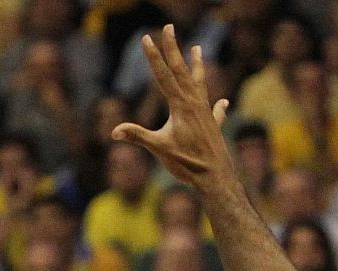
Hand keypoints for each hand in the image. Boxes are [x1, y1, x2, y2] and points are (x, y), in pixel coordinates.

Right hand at [111, 27, 233, 189]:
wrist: (215, 176)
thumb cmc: (187, 163)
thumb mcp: (159, 149)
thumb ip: (138, 136)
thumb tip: (114, 132)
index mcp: (180, 105)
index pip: (163, 75)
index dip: (153, 56)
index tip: (146, 38)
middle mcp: (194, 103)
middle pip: (181, 70)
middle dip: (173, 48)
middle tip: (168, 27)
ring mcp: (205, 112)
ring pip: (199, 82)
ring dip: (197, 65)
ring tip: (198, 48)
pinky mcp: (213, 124)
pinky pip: (215, 109)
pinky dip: (217, 105)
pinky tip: (223, 102)